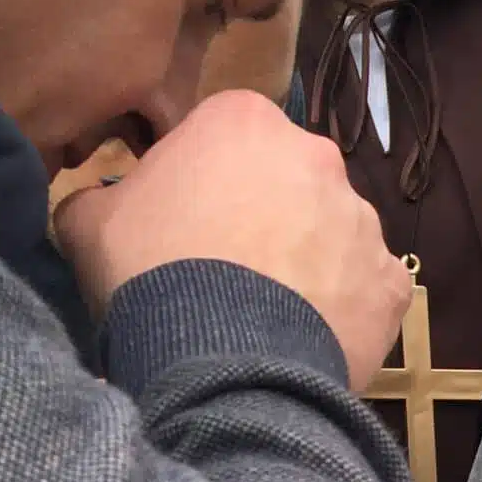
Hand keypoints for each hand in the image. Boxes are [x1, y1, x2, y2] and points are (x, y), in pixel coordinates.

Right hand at [53, 91, 412, 387]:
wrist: (222, 362)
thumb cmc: (151, 273)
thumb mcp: (89, 222)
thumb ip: (100, 198)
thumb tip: (101, 208)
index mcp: (244, 119)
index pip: (226, 137)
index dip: (205, 182)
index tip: (189, 225)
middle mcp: (316, 155)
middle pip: (289, 181)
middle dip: (266, 216)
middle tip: (232, 271)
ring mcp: (363, 221)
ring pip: (333, 234)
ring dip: (309, 262)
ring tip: (272, 315)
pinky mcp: (392, 283)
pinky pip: (368, 290)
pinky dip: (346, 310)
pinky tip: (312, 338)